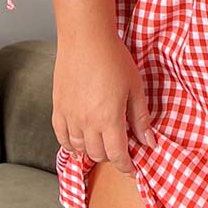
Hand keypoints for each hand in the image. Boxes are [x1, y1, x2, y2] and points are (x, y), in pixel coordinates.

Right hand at [52, 32, 155, 178]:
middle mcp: (86, 123)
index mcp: (109, 119)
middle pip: (98, 154)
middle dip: (111, 157)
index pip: (117, 155)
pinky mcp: (57, 107)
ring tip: (102, 143)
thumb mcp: (135, 88)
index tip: (132, 169)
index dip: (126, 166)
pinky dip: (70, 144)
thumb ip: (141, 119)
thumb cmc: (114, 59)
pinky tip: (78, 142)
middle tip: (120, 150)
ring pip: (79, 148)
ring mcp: (69, 116)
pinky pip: (61, 136)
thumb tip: (149, 142)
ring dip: (92, 151)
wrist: (86, 39)